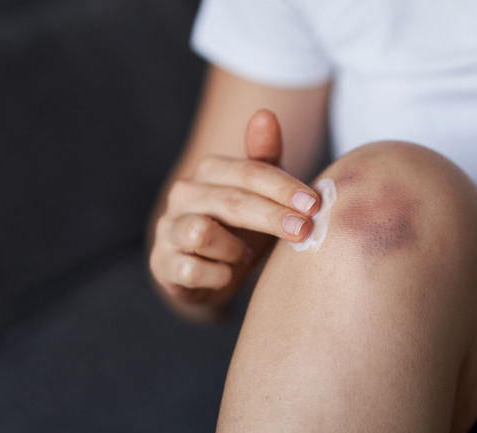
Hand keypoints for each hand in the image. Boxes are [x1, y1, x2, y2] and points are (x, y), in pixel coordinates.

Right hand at [149, 110, 319, 306]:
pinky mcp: (162, 263)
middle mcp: (184, 194)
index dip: (283, 188)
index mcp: (211, 171)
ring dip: (235, 250)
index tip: (314, 204)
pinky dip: (217, 276)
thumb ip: (265, 159)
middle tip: (304, 230)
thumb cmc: (238, 228)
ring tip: (246, 256)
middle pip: (232, 201)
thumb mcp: (258, 195)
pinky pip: (192, 270)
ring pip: (202, 233)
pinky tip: (226, 274)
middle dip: (272, 216)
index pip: (250, 172)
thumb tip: (265, 113)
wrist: (203, 273)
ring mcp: (168, 228)